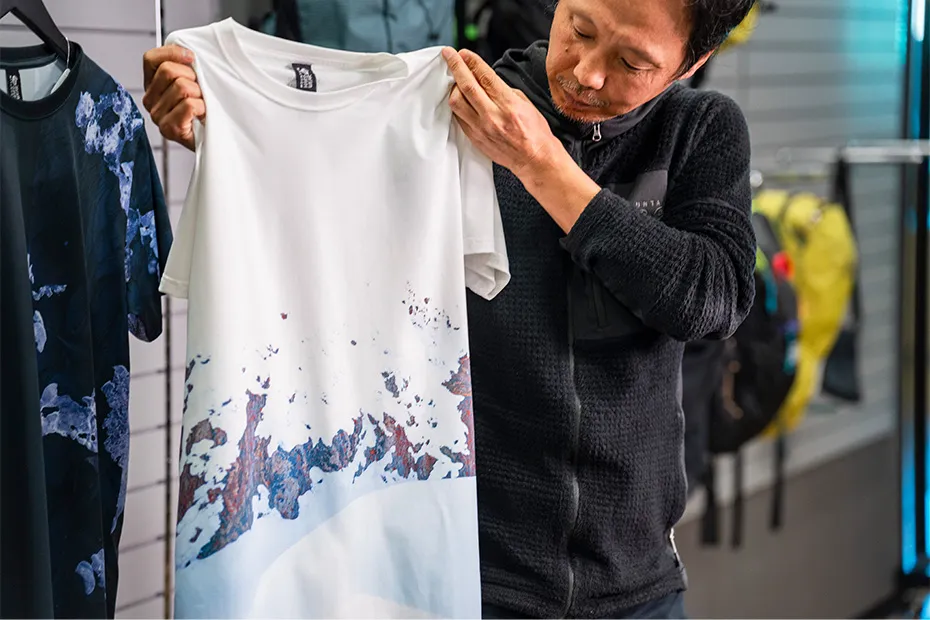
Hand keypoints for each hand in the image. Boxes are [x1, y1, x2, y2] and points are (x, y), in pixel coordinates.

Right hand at [142, 45, 203, 151]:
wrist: (216, 139)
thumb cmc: (206, 111)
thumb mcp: (196, 82)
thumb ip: (186, 66)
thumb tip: (189, 52)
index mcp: (152, 85)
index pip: (151, 59)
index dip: (173, 53)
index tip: (192, 58)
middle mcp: (150, 100)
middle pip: (168, 71)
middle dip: (192, 77)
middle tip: (201, 91)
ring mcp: (158, 116)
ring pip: (181, 87)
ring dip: (200, 95)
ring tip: (203, 105)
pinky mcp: (169, 129)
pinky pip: (189, 105)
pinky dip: (202, 107)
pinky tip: (203, 115)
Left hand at [441, 48, 560, 180]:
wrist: (534, 159)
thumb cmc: (534, 132)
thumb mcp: (525, 103)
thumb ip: (504, 90)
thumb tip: (487, 80)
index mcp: (508, 104)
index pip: (484, 77)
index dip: (471, 62)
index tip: (463, 53)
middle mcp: (492, 116)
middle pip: (466, 86)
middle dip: (455, 66)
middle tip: (448, 55)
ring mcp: (481, 129)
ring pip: (456, 102)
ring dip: (453, 87)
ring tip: (455, 80)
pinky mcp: (475, 138)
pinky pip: (458, 118)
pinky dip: (457, 105)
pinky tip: (459, 99)